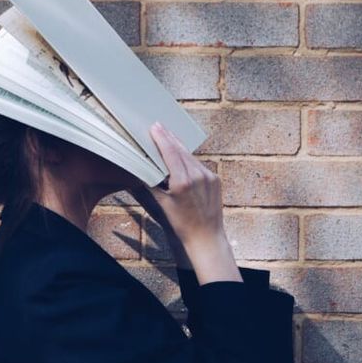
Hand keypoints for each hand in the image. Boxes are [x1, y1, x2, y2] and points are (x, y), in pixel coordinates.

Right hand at [140, 121, 240, 283]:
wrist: (206, 236)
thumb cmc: (183, 224)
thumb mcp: (164, 204)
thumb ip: (154, 184)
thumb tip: (145, 170)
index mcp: (183, 182)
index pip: (171, 153)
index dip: (162, 138)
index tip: (155, 127)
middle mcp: (198, 176)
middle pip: (181, 150)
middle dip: (169, 137)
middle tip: (159, 126)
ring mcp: (209, 177)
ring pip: (190, 156)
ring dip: (179, 146)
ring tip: (168, 137)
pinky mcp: (216, 179)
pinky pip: (199, 165)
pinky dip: (189, 159)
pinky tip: (182, 156)